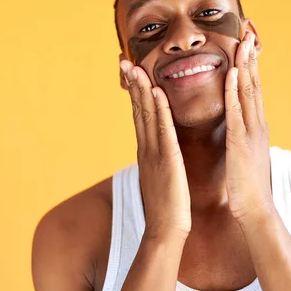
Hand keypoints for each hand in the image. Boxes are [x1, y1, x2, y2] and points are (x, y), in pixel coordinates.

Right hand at [120, 60, 190, 240]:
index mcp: (146, 150)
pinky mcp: (167, 161)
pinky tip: (155, 92)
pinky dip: (159, 110)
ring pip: (146, 115)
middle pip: (137, 109)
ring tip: (134, 66)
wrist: (166, 231)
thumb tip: (157, 147)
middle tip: (123, 59)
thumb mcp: (159, 175)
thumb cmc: (166, 205)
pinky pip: (162, 131)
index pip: (139, 114)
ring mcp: (154, 153)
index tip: (130, 70)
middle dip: (131, 83)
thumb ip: (157, 157)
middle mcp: (146, 147)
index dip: (134, 91)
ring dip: (140, 89)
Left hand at [224, 32, 272, 222]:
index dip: (249, 64)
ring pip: (248, 91)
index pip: (252, 88)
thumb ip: (244, 136)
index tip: (245, 42)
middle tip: (247, 29)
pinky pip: (237, 112)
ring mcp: (251, 132)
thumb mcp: (245, 153)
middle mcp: (256, 124)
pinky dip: (235, 90)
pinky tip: (234, 72)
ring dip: (246, 65)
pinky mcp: (241, 142)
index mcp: (255, 126)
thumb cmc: (247, 184)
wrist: (255, 211)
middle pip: (254, 83)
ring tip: (243, 41)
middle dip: (251, 56)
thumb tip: (240, 126)